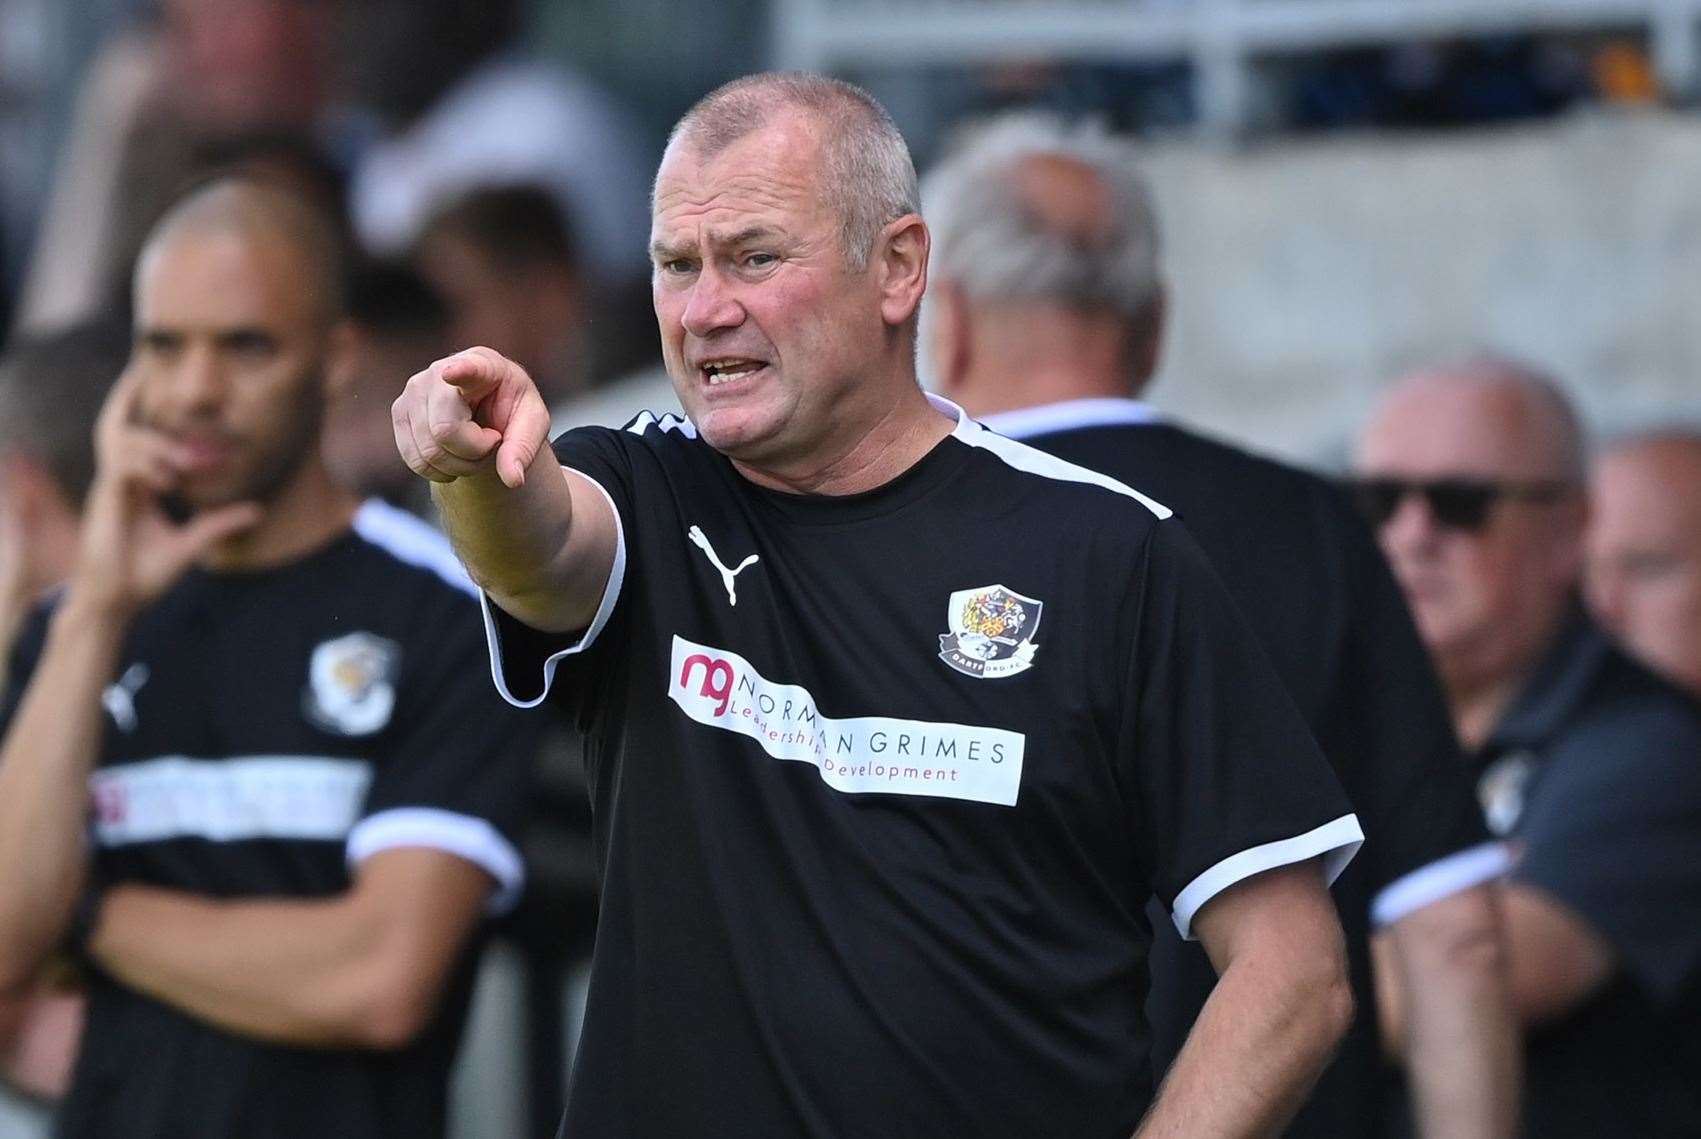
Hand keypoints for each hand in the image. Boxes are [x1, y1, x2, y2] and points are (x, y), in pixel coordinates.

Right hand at [66, 367, 260, 618]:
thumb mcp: (193, 544)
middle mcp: (120, 480)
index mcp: (137, 483)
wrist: (117, 602)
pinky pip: (122, 470)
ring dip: (159, 446)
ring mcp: (110, 489)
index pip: (136, 435)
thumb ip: (220, 524)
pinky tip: (169, 482)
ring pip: (124, 443)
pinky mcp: (106, 503)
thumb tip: (257, 509)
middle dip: (127, 394)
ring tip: (190, 464)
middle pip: (117, 424)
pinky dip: (147, 468)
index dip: (143, 407)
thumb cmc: (144, 574)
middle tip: (146, 370)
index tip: (163, 381)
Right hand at [392, 346, 551, 488]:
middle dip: (473, 452)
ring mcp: (414, 391)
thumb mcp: (532, 424)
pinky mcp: (400, 412)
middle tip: (491, 443)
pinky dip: (439, 471)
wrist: (487, 407)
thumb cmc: (512, 409)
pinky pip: (415, 459)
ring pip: (429, 450)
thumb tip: (513, 480)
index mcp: (483, 365)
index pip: (469, 369)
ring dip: (458, 465)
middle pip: (445, 430)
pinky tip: (454, 456)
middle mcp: (439, 372)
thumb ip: (524, 449)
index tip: (452, 373)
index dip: (460, 372)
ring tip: (475, 448)